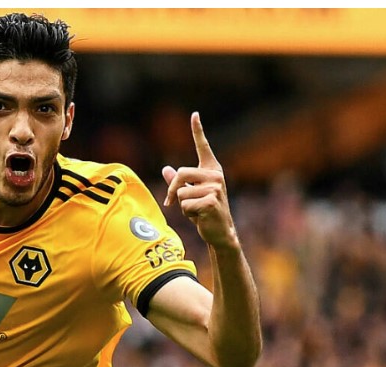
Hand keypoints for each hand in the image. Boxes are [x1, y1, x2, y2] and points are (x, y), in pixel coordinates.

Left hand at [162, 112, 236, 247]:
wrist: (220, 232)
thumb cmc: (203, 212)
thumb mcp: (189, 195)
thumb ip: (177, 182)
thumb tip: (165, 169)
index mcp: (211, 170)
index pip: (203, 147)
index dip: (198, 130)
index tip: (194, 114)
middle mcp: (215, 175)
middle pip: (180, 174)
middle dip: (172, 191)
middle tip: (173, 203)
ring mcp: (215, 187)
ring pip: (180, 192)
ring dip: (182, 205)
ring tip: (196, 210)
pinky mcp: (212, 200)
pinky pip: (184, 204)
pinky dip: (187, 214)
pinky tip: (200, 216)